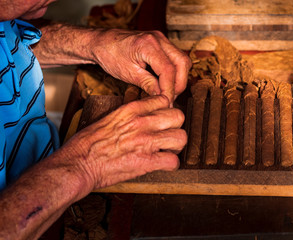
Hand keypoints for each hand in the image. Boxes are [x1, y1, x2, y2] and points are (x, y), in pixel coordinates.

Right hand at [61, 95, 185, 189]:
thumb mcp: (107, 119)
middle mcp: (142, 123)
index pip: (163, 100)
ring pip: (181, 138)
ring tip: (167, 150)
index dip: (165, 110)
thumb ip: (126, 116)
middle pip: (178, 116)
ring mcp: (146, 142)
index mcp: (130, 110)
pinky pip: (173, 161)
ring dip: (176, 146)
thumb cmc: (86, 145)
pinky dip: (171, 165)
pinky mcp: (147, 162)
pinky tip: (163, 164)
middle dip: (175, 126)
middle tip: (167, 135)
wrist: (77, 165)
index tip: (162, 119)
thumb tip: (139, 117)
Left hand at [91, 29, 191, 102]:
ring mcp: (161, 39)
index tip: (167, 102)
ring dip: (179, 78)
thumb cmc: (109, 54)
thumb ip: (148, 85)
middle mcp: (158, 39)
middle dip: (179, 83)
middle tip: (170, 98)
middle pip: (182, 63)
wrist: (101, 42)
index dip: (170, 89)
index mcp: (148, 45)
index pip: (168, 70)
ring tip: (168, 91)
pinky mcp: (161, 43)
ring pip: (182, 60)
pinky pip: (175, 58)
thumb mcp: (128, 74)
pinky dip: (174, 71)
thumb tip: (162, 97)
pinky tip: (165, 82)